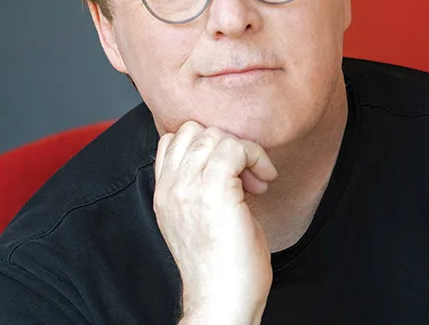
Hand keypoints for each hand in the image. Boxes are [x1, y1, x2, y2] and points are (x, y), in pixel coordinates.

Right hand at [153, 121, 277, 324]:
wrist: (224, 299)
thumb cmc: (223, 264)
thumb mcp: (203, 217)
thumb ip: (201, 185)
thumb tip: (228, 157)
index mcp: (164, 194)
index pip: (173, 139)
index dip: (207, 145)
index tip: (231, 173)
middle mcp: (170, 188)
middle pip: (195, 130)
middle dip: (228, 145)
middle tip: (248, 177)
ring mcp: (188, 189)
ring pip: (215, 135)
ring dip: (245, 151)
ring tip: (256, 182)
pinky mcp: (213, 193)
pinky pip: (235, 147)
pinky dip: (256, 157)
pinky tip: (264, 182)